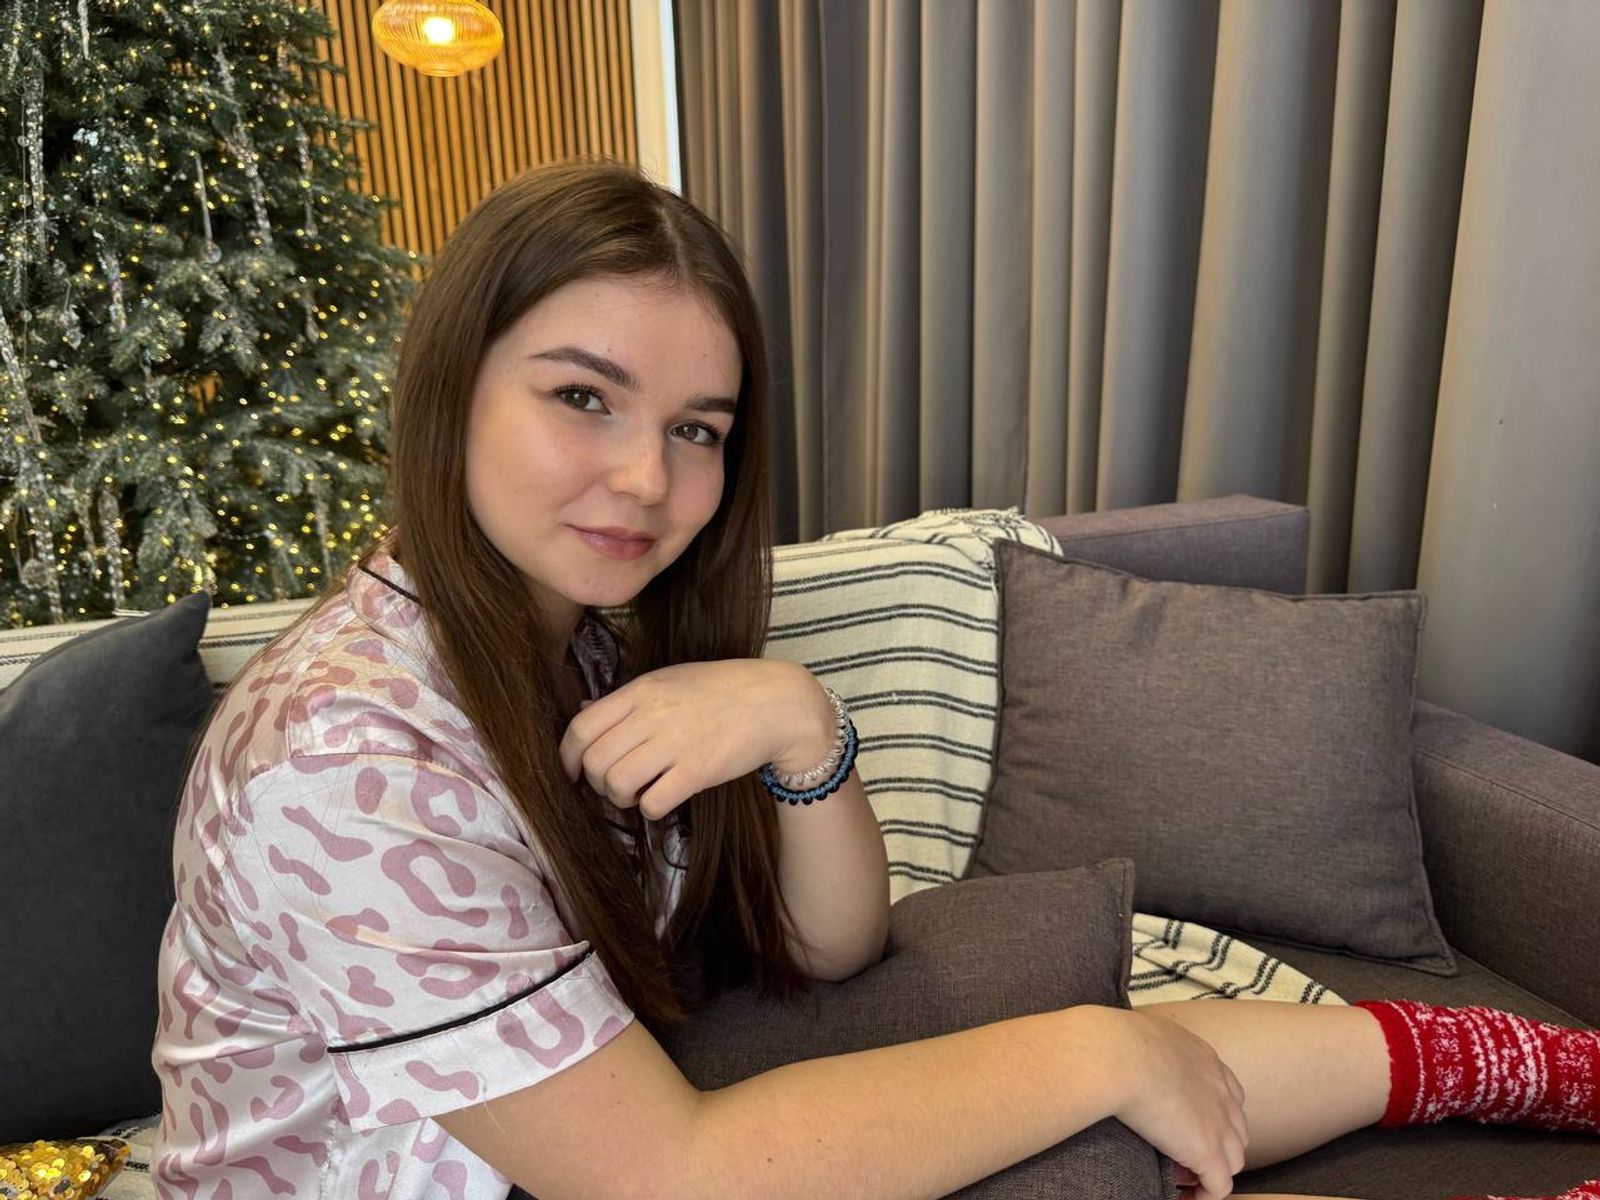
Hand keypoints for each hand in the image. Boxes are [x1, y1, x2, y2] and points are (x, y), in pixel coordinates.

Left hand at [558, 659, 829, 818]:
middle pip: (595, 761)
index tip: (571, 772)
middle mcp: (653, 715)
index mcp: (641, 689)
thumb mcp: (669, 679)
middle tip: (613, 787)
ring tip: (636, 795)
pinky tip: (662, 800)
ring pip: (617, 784)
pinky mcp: (698, 771)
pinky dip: (650, 809)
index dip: (566, 757)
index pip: (582, 727)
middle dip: (596, 783)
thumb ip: (626, 699)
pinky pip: (653, 802)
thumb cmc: (721, 689)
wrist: (776, 702)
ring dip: (620, 799)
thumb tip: (582, 712)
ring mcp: (676, 743)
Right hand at [1100, 1009, 1248, 1199]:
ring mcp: (1219, 1123)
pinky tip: (1187, 1196)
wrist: (1117, 1056)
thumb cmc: (1116, 1041)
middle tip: (1183, 1152)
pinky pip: (1220, 1186)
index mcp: (1205, 1060)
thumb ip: (1147, 1045)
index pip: (1227, 1093)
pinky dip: (1206, 1194)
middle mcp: (1220, 1090)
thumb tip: (1123, 1050)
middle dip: (1217, 1143)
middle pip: (1236, 1128)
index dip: (1212, 1114)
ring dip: (1213, 1170)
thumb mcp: (1142, 1034)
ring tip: (1184, 1177)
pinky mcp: (1207, 1151)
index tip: (1187, 1124)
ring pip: (1233, 1159)